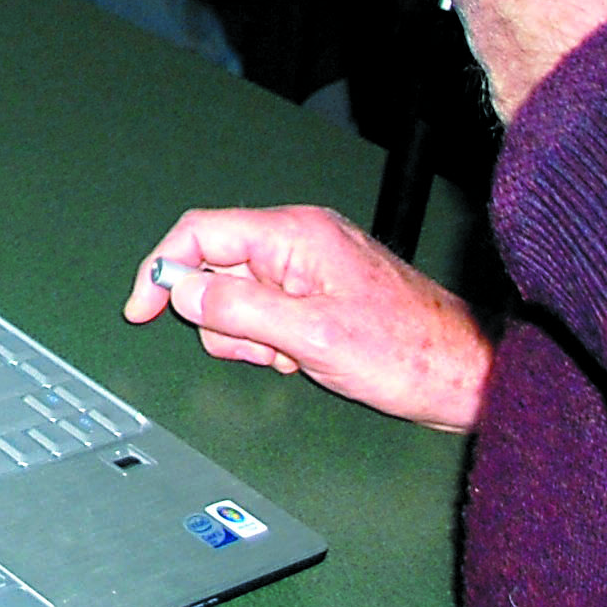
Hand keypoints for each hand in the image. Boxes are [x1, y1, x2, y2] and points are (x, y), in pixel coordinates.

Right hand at [125, 205, 490, 431]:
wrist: (464, 374)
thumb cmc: (407, 350)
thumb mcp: (312, 336)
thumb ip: (241, 311)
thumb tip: (184, 292)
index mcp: (294, 234)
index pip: (201, 232)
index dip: (164, 269)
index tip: (143, 309)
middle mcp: (298, 241)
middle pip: (216, 270)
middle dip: (224, 320)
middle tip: (265, 350)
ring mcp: (308, 268)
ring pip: (237, 300)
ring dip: (250, 337)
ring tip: (293, 356)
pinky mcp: (317, 294)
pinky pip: (266, 314)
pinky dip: (272, 342)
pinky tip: (306, 357)